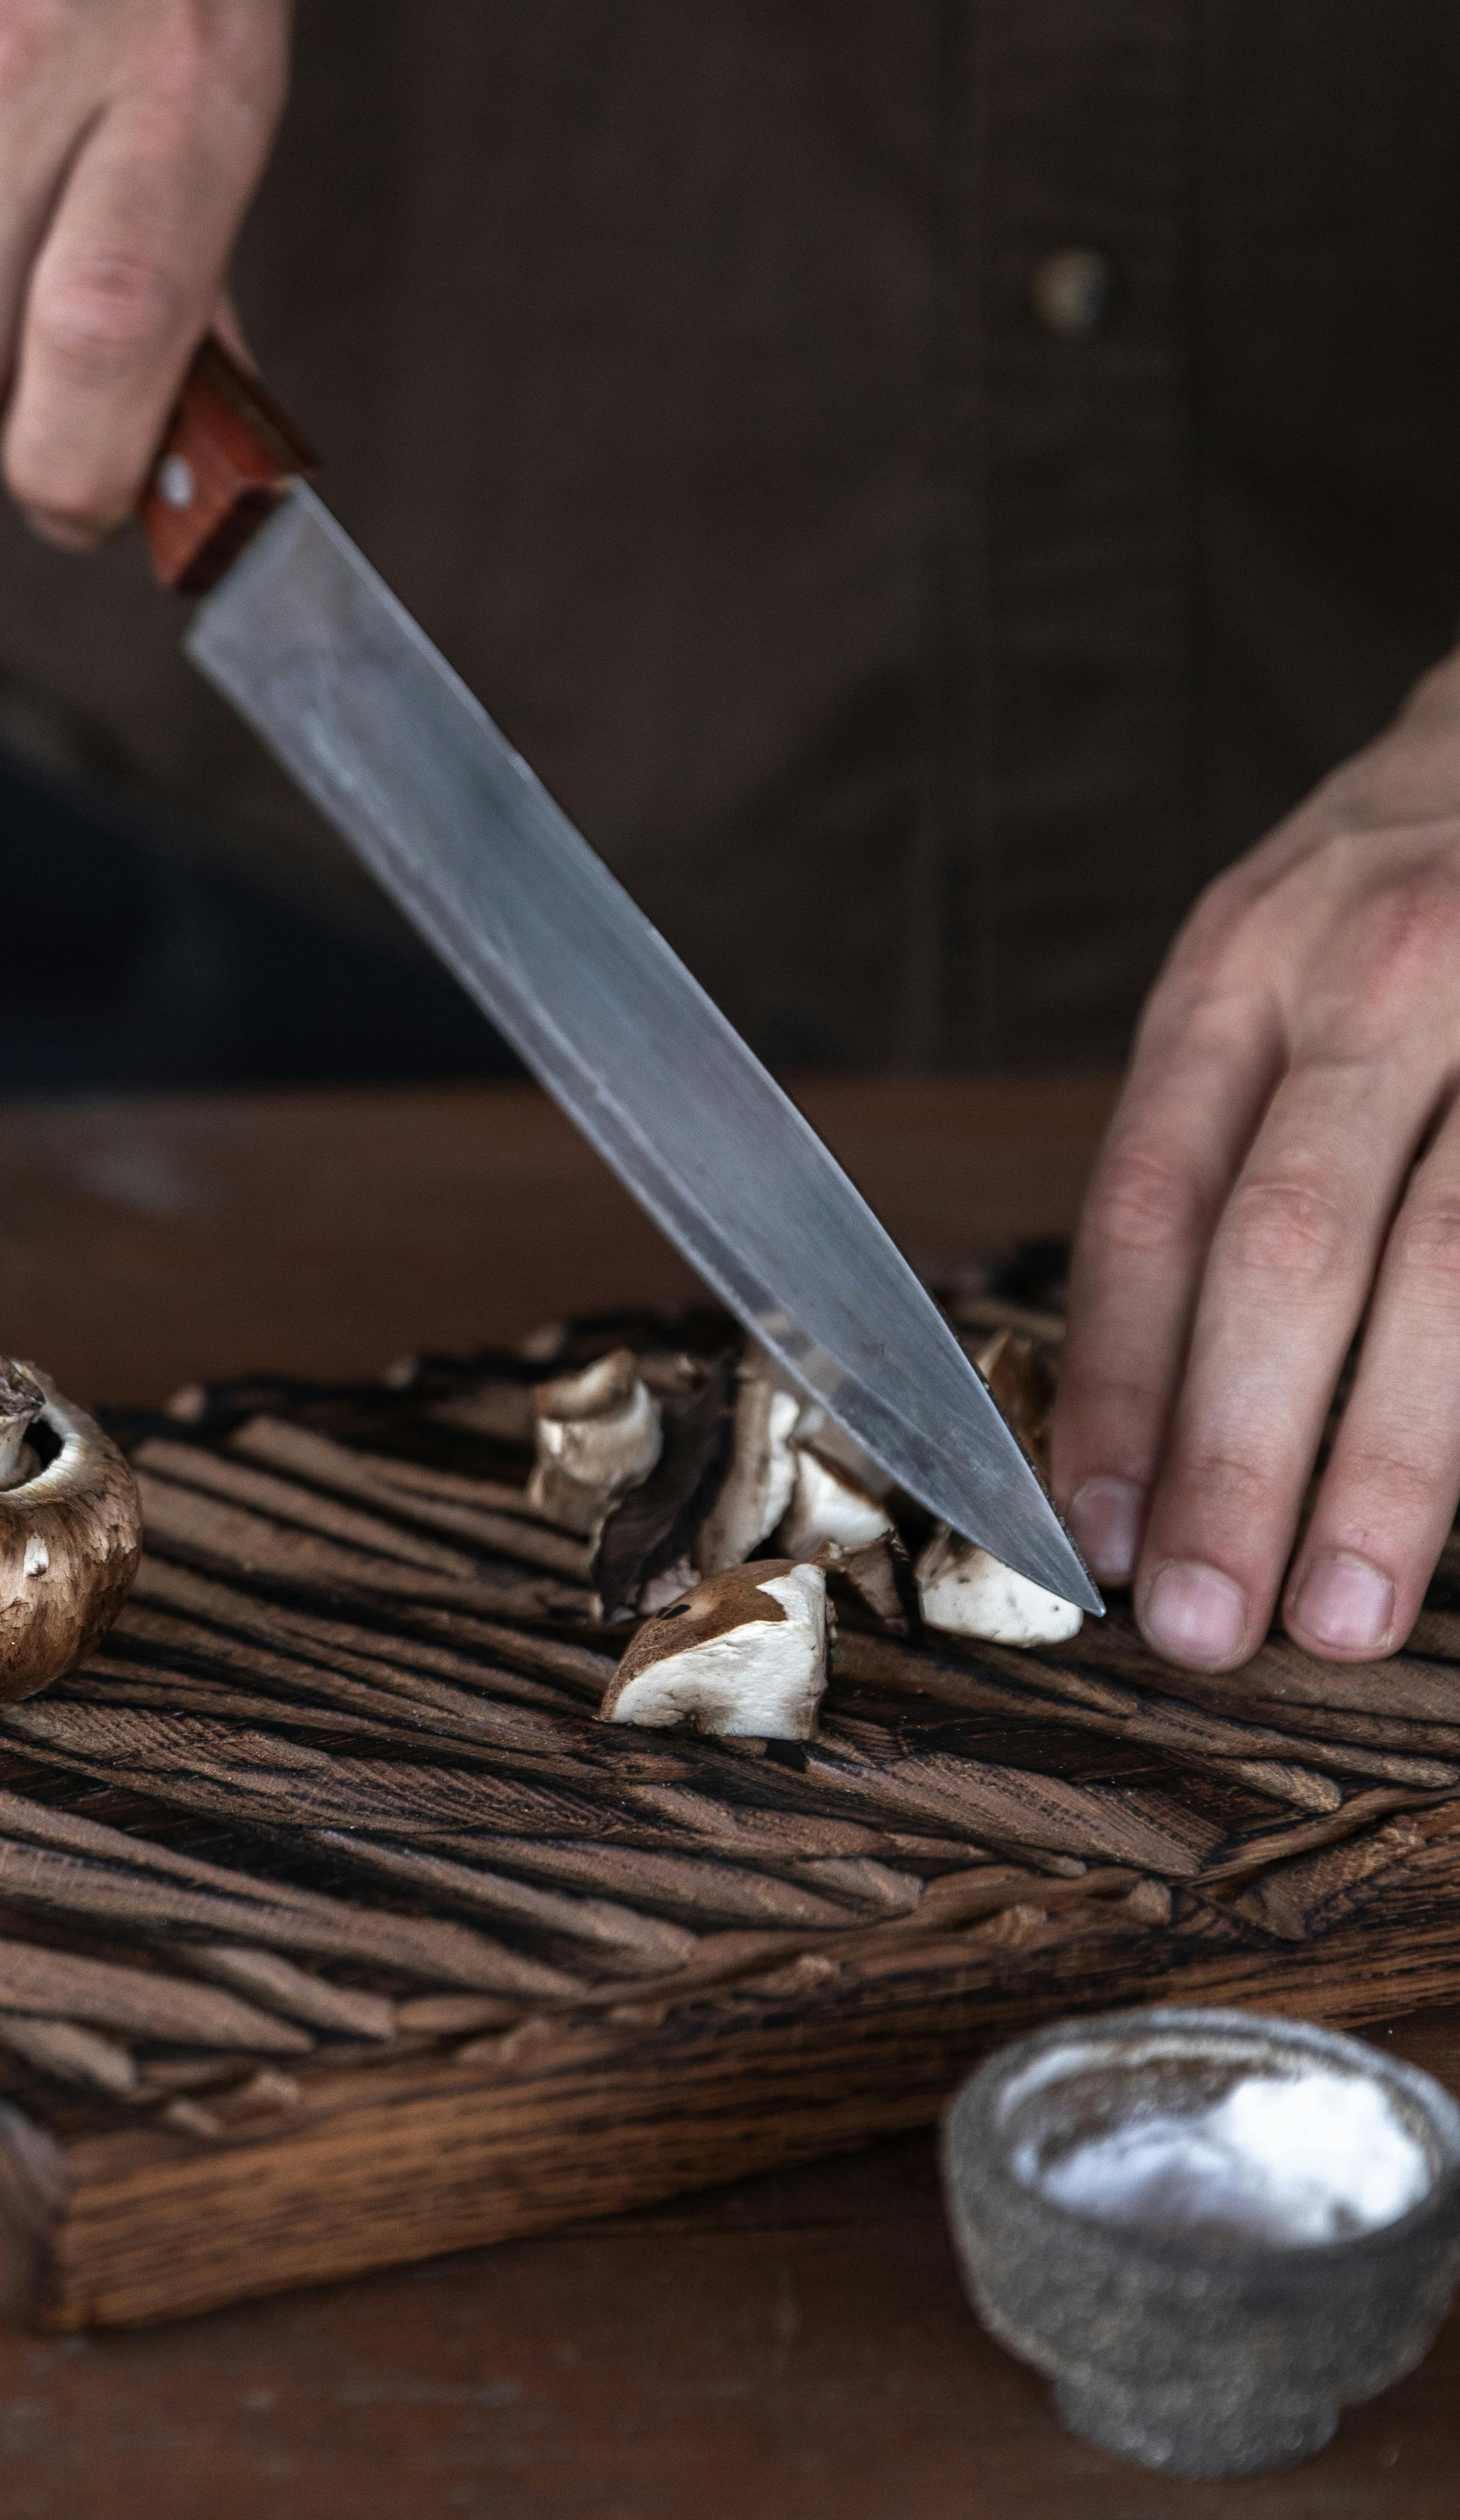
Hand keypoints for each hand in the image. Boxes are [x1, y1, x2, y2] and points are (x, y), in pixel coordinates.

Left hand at [1056, 652, 1459, 1668]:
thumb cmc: (1398, 896)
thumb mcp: (1269, 967)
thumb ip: (1224, 1152)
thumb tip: (1154, 1417)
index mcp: (1245, 971)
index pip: (1153, 1205)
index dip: (1118, 1385)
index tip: (1095, 1538)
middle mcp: (1381, 979)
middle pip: (1293, 1248)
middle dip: (1242, 1454)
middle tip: (1209, 1623)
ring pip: (1453, 1266)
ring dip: (1392, 1461)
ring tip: (1346, 1612)